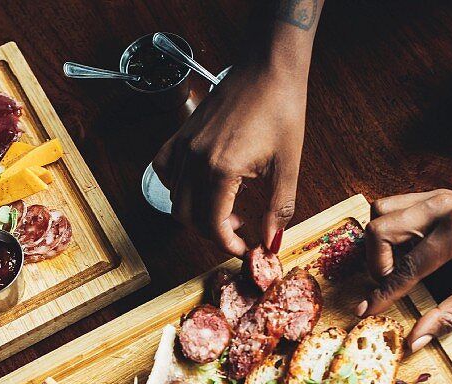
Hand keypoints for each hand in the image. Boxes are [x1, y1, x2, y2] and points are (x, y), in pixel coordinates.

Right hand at [153, 64, 306, 255]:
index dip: (227, 244)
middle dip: (213, 232)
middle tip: (238, 229)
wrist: (269, 67)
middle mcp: (195, 159)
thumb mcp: (287, 165)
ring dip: (196, 213)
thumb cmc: (280, 107)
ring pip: (175, 198)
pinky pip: (165, 169)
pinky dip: (176, 187)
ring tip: (224, 208)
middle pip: (189, 217)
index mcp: (221, 170)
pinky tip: (198, 186)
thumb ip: (278, 208)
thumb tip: (272, 239)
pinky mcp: (182, 134)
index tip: (242, 247)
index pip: (212, 225)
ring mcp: (184, 145)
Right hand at [358, 190, 451, 350]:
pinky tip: (403, 250)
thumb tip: (414, 341)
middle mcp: (439, 207)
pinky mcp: (432, 195)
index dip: (383, 293)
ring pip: (380, 212)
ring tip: (394, 266)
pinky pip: (392, 207)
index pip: (405, 267)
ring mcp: (434, 196)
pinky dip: (388, 230)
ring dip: (377, 243)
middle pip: (379, 230)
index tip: (364, 311)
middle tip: (390, 284)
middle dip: (375, 263)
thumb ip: (448, 316)